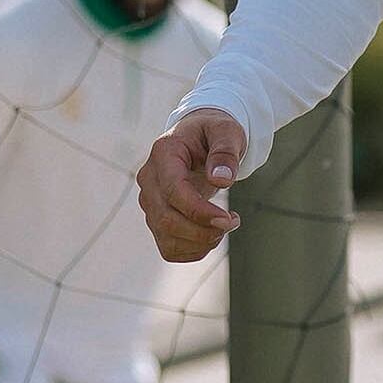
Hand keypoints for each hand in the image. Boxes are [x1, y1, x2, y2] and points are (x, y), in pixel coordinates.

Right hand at [137, 110, 246, 262]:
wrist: (199, 140)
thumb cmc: (213, 134)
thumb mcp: (227, 132)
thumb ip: (225, 152)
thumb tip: (221, 180)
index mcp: (163, 153)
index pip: (173, 191)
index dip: (199, 211)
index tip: (228, 219)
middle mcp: (149, 179)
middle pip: (166, 219)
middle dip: (203, 231)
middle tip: (233, 222)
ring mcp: (149, 201)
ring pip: (167, 237)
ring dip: (201, 242)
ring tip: (226, 223)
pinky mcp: (156, 219)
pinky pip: (170, 248)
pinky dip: (194, 250)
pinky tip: (212, 234)